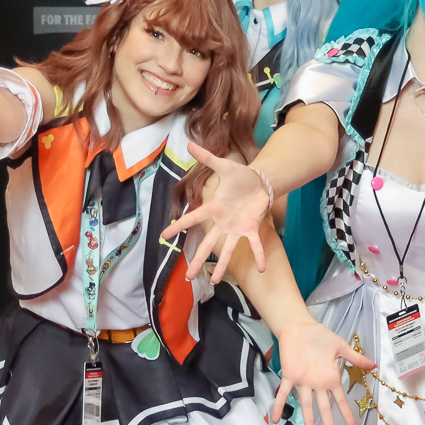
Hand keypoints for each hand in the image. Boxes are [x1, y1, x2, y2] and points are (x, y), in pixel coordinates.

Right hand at [161, 142, 271, 283]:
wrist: (259, 182)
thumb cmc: (239, 177)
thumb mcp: (223, 166)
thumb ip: (207, 157)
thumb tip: (189, 143)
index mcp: (212, 208)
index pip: (191, 219)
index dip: (177, 227)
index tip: (163, 237)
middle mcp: (222, 223)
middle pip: (207, 244)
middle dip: (197, 260)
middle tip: (187, 277)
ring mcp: (236, 228)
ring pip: (228, 250)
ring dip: (222, 265)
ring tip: (215, 280)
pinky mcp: (251, 228)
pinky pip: (254, 245)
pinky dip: (258, 256)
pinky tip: (260, 269)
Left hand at [271, 320, 374, 424]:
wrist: (300, 327)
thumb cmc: (320, 336)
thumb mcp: (341, 347)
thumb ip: (356, 358)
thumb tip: (375, 366)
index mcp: (330, 379)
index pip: (341, 401)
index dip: (347, 416)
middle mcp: (318, 384)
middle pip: (325, 410)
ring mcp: (303, 382)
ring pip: (306, 406)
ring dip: (308, 423)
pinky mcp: (289, 376)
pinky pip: (284, 393)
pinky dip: (279, 405)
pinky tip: (275, 419)